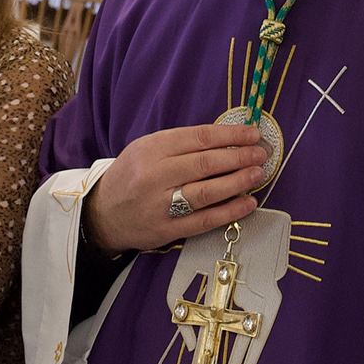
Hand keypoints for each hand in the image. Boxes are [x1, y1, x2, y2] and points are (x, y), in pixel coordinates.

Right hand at [82, 125, 268, 253]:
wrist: (103, 214)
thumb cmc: (131, 176)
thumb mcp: (146, 149)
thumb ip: (180, 144)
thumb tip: (226, 140)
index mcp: (151, 149)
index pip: (199, 138)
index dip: (230, 135)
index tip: (252, 134)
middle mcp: (155, 175)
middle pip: (206, 163)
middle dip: (239, 157)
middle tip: (260, 154)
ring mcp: (161, 204)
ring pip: (208, 191)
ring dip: (238, 182)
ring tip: (257, 175)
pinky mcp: (167, 229)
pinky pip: (205, 219)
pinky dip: (230, 212)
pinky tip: (248, 204)